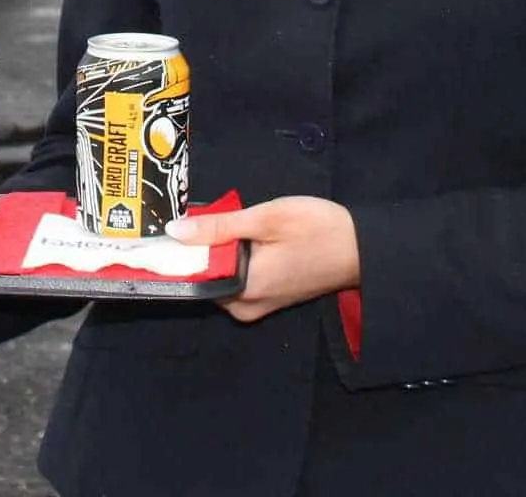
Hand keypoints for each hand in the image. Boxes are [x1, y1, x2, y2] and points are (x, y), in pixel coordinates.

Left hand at [165, 197, 359, 323]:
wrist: (363, 248)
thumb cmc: (317, 229)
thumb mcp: (266, 218)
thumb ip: (219, 227)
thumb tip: (174, 231)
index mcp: (245, 290)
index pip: (192, 279)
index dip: (174, 256)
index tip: (161, 233)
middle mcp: (248, 306)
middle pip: (204, 280)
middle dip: (196, 252)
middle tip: (197, 219)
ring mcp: (260, 306)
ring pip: (220, 281)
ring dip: (215, 255)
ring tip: (217, 224)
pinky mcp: (269, 299)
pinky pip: (236, 283)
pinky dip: (231, 262)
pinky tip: (237, 238)